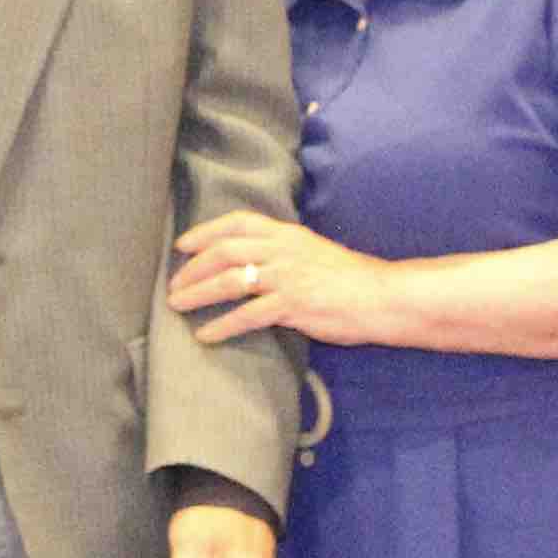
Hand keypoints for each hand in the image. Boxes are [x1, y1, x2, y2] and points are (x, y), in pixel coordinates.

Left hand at [171, 209, 379, 344]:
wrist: (383, 297)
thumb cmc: (351, 280)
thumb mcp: (314, 253)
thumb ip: (284, 253)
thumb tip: (254, 264)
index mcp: (288, 234)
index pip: (238, 223)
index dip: (205, 231)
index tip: (182, 245)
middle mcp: (283, 250)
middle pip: (224, 251)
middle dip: (192, 268)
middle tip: (174, 286)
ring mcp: (286, 277)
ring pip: (229, 280)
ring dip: (198, 293)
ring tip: (178, 306)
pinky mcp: (292, 305)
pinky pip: (247, 315)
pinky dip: (222, 325)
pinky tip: (206, 335)